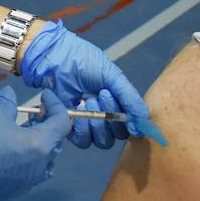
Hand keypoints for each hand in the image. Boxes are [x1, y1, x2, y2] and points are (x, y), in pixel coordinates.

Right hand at [0, 87, 70, 200]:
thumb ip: (9, 105)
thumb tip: (10, 95)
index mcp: (39, 146)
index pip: (62, 124)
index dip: (56, 106)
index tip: (45, 97)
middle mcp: (38, 169)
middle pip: (54, 145)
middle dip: (47, 127)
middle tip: (33, 113)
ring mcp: (24, 184)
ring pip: (41, 164)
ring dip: (37, 146)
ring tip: (20, 131)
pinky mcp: (8, 192)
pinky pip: (24, 175)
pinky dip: (22, 161)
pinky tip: (6, 150)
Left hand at [19, 21, 151, 148]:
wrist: (54, 58)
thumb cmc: (83, 61)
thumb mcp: (111, 75)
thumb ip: (129, 97)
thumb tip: (145, 121)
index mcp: (117, 103)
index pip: (131, 125)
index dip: (131, 123)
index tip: (126, 114)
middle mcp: (105, 116)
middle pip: (118, 135)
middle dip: (112, 117)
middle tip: (101, 94)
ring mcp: (88, 124)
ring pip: (102, 141)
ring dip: (98, 123)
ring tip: (88, 100)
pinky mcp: (70, 128)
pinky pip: (83, 141)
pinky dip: (82, 129)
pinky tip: (77, 111)